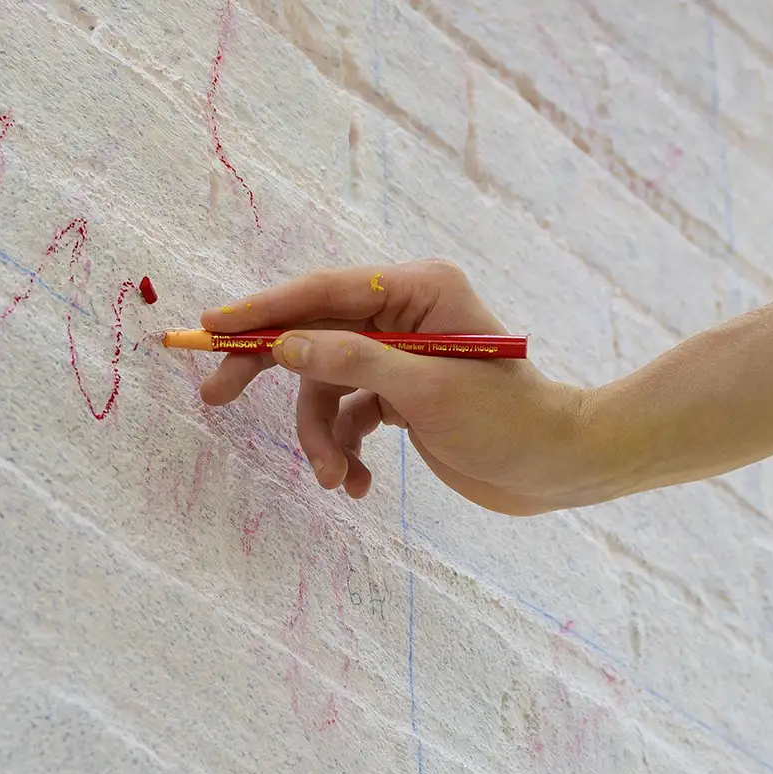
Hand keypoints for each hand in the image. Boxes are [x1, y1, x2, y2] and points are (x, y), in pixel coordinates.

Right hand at [194, 259, 598, 513]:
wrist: (559, 467)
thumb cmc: (506, 419)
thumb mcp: (426, 391)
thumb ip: (352, 363)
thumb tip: (284, 346)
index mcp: (416, 289)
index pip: (323, 292)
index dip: (264, 310)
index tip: (213, 326)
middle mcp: (405, 314)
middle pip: (315, 334)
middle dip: (272, 373)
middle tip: (215, 397)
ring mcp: (402, 356)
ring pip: (329, 387)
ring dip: (323, 437)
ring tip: (337, 479)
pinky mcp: (403, 396)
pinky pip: (351, 415)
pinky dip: (346, 450)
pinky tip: (360, 484)